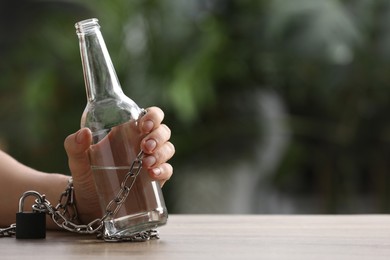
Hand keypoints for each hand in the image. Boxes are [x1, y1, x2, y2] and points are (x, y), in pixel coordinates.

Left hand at [64, 106, 173, 223]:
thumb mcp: (77, 159)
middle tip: (145, 146)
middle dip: (158, 136)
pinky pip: (168, 170)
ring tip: (147, 163)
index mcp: (129, 131)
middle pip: (163, 131)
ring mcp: (151, 161)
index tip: (143, 125)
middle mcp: (143, 143)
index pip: (150, 116)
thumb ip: (74, 145)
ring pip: (168, 148)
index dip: (152, 116)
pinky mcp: (155, 179)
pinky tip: (153, 174)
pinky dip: (164, 170)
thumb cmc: (87, 175)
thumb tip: (84, 133)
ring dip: (161, 153)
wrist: (89, 203)